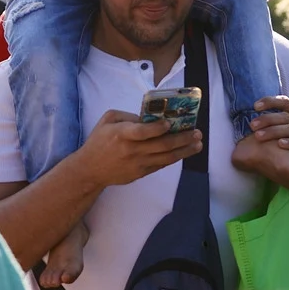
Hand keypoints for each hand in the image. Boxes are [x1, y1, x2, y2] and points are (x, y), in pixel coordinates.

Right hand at [77, 110, 201, 187]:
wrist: (90, 169)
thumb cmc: (99, 140)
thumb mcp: (108, 120)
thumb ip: (128, 116)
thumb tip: (150, 117)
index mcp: (121, 134)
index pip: (142, 132)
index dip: (157, 128)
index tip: (170, 123)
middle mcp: (132, 150)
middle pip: (161, 146)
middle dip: (182, 139)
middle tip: (196, 132)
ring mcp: (137, 164)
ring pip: (166, 158)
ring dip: (184, 151)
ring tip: (198, 144)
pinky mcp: (140, 174)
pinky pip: (161, 165)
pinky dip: (174, 158)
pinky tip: (184, 152)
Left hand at [250, 96, 288, 184]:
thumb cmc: (288, 151)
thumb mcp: (279, 136)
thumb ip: (269, 126)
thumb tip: (246, 120)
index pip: (285, 102)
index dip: (271, 101)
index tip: (255, 106)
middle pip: (286, 116)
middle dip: (267, 119)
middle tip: (251, 125)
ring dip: (274, 131)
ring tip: (258, 136)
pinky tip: (279, 144)